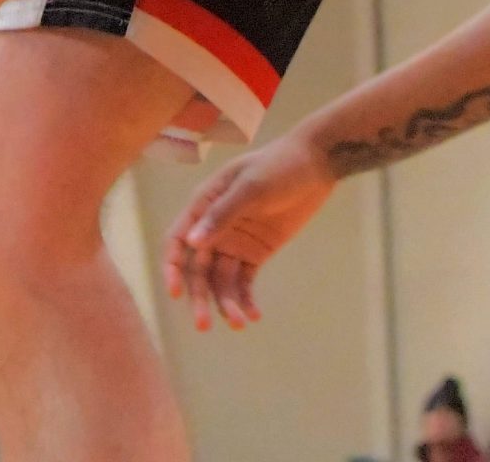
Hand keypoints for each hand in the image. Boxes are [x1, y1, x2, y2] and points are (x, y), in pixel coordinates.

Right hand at [161, 128, 336, 331]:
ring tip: (239, 323)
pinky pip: (244, 281)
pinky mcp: (256, 253)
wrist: (317, 164)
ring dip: (225, 304)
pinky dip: (245, 300)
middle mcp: (215, 227)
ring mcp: (236, 242)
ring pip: (221, 280)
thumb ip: (223, 213)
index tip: (174, 294)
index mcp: (206, 204)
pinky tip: (254, 316)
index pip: (178, 239)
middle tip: (204, 326)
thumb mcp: (252, 186)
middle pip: (198, 269)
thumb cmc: (280, 166)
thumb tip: (192, 242)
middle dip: (199, 297)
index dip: (172, 267)